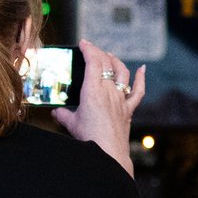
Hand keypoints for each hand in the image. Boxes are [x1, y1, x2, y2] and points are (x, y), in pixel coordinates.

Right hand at [53, 38, 144, 166]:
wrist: (108, 153)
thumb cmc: (89, 138)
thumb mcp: (71, 124)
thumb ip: (63, 115)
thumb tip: (56, 112)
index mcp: (93, 90)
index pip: (93, 61)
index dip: (89, 48)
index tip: (83, 43)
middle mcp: (109, 91)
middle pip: (107, 63)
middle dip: (98, 52)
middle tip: (91, 50)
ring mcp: (121, 99)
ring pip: (122, 72)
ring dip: (115, 61)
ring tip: (109, 56)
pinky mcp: (128, 110)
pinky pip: (138, 91)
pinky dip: (141, 79)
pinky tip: (142, 69)